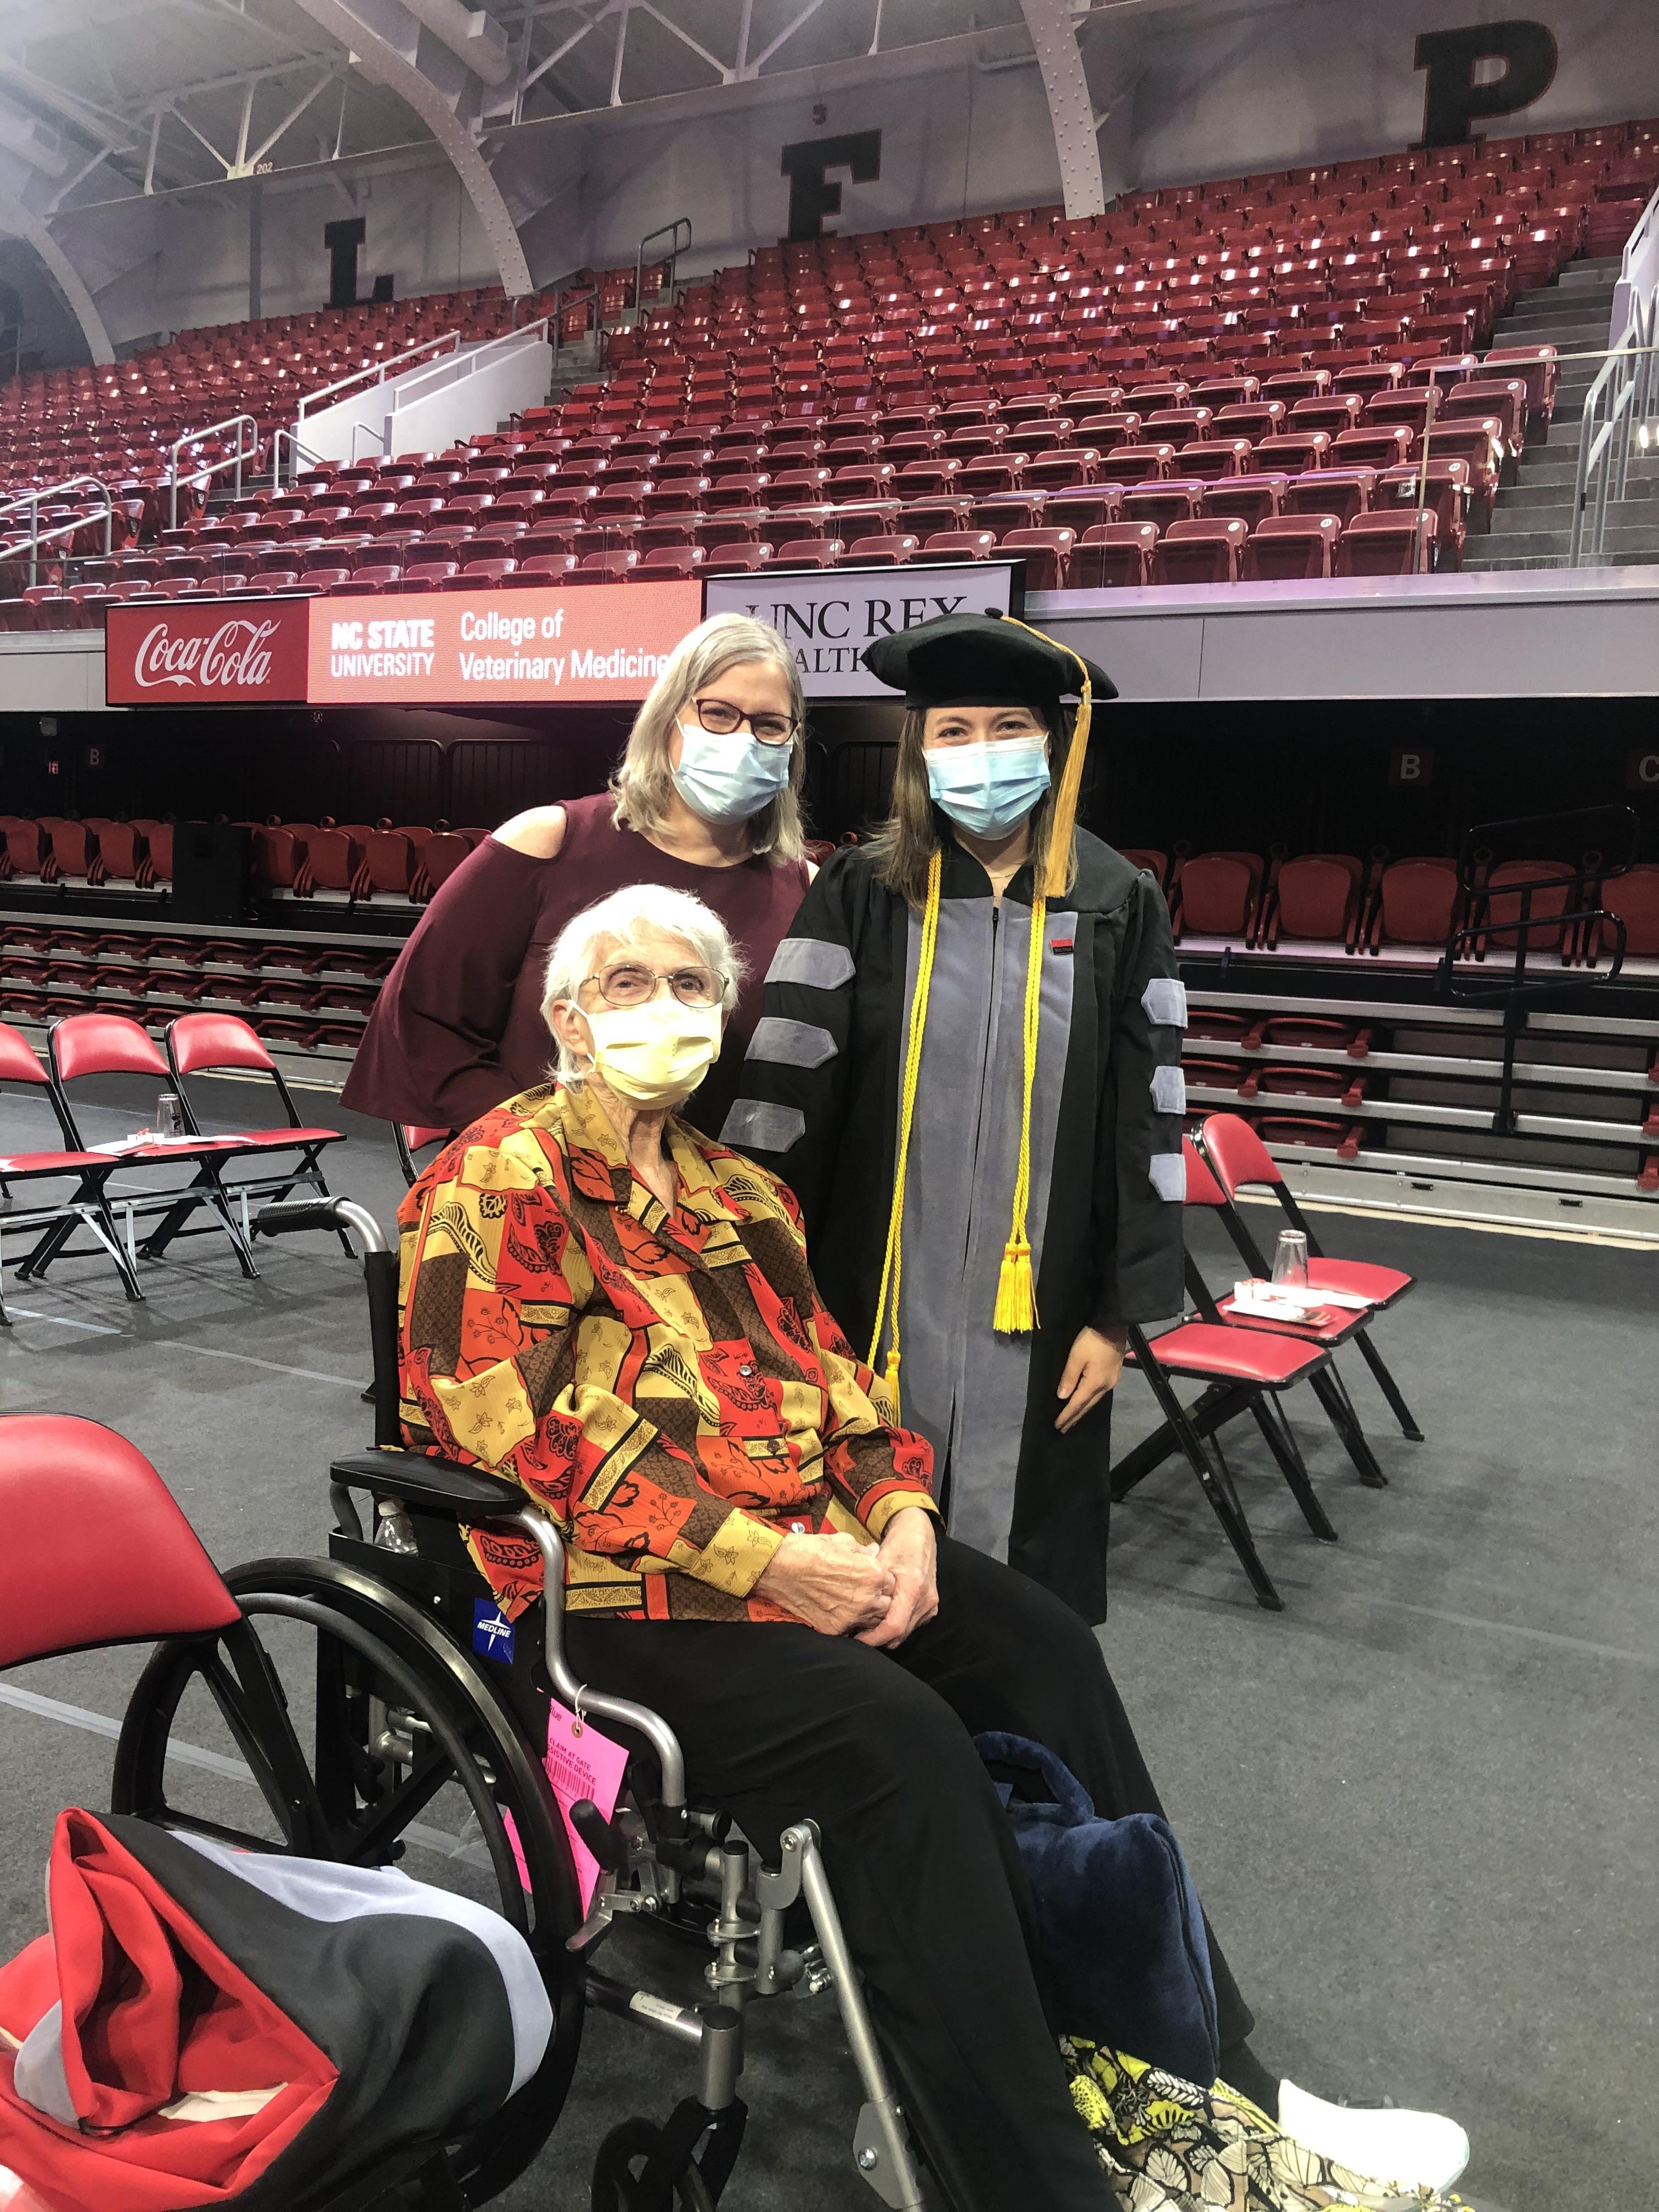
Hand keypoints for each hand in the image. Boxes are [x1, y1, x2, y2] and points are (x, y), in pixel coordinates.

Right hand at [755, 1531, 894, 1636]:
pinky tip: (836, 1610)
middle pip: (886, 1605)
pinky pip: (850, 1630)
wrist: (780, 1567)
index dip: (881, 1579)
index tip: (870, 1577)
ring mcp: (851, 1617)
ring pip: (871, 1621)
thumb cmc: (811, 1549)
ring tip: (850, 1602)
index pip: (891, 1583)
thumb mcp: (843, 1541)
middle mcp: (867, 1599)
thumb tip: (874, 1552)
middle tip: (862, 1591)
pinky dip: (846, 1622)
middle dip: (878, 1598)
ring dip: (866, 1613)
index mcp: (873, 1574)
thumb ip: (864, 1551)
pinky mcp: (835, 1629)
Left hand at [855, 1506, 939, 1649]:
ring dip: (886, 1634)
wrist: (920, 1535)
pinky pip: (911, 1626)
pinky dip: (896, 1627)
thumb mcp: (878, 1562)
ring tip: (867, 1624)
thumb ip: (869, 1587)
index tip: (855, 1638)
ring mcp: (931, 1605)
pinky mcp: (931, 1608)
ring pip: (905, 1634)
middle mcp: (926, 1600)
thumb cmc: (897, 1545)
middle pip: (899, 1635)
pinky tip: (882, 1617)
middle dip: (876, 1638)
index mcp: (913, 1587)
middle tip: (856, 1632)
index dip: (873, 1638)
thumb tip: (848, 1609)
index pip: (894, 1626)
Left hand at [1055, 1325, 1124, 1432]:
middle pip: (1087, 1406)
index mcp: (1095, 1383)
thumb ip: (1069, 1378)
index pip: (1077, 1404)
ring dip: (1082, 1410)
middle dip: (1074, 1417)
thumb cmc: (1092, 1339)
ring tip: (1072, 1419)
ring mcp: (1112, 1380)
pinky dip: (1089, 1400)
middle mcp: (1106, 1386)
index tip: (1057, 1426)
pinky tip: (1085, 1401)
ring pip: (1094, 1400)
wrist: (1113, 1325)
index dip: (1067, 1415)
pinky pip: (1099, 1393)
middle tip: (1063, 1428)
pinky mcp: (1114, 1374)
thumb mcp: (1076, 1356)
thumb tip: (1062, 1397)